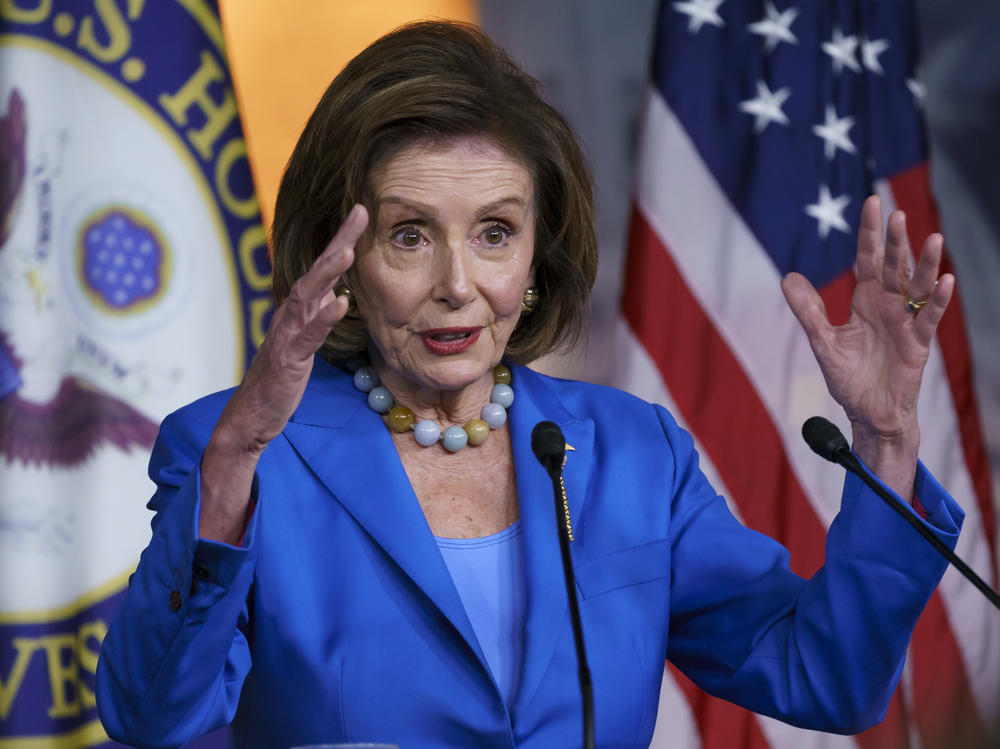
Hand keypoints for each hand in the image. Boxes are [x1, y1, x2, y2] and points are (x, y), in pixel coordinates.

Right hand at [199, 205, 368, 541]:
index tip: (361, 212)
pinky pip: (307, 335)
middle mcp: (290, 315)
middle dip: (338, 241)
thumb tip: (338, 296)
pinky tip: (339, 303)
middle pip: (316, 271)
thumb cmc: (280, 380)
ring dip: (327, 272)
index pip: (323, 270)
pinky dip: (322, 318)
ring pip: (307, 296)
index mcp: (298, 311)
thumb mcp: (304, 342)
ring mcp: (286, 335)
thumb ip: (317, 318)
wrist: (252, 416)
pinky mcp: (286, 359)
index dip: (341, 240)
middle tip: (359, 213)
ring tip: (348, 250)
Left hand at [781, 195, 953, 498]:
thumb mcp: (823, 341)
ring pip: (918, 286)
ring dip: (926, 263)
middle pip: (894, 266)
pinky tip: (944, 281)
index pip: (868, 259)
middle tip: (897, 214)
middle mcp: (888, 305)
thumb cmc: (849, 378)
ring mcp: (906, 322)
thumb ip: (808, 310)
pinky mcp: (919, 343)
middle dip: (896, 242)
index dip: (870, 234)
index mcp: (865, 301)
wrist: (868, 413)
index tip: (872, 202)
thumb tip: (787, 277)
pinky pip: (929, 317)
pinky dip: (937, 300)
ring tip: (933, 239)